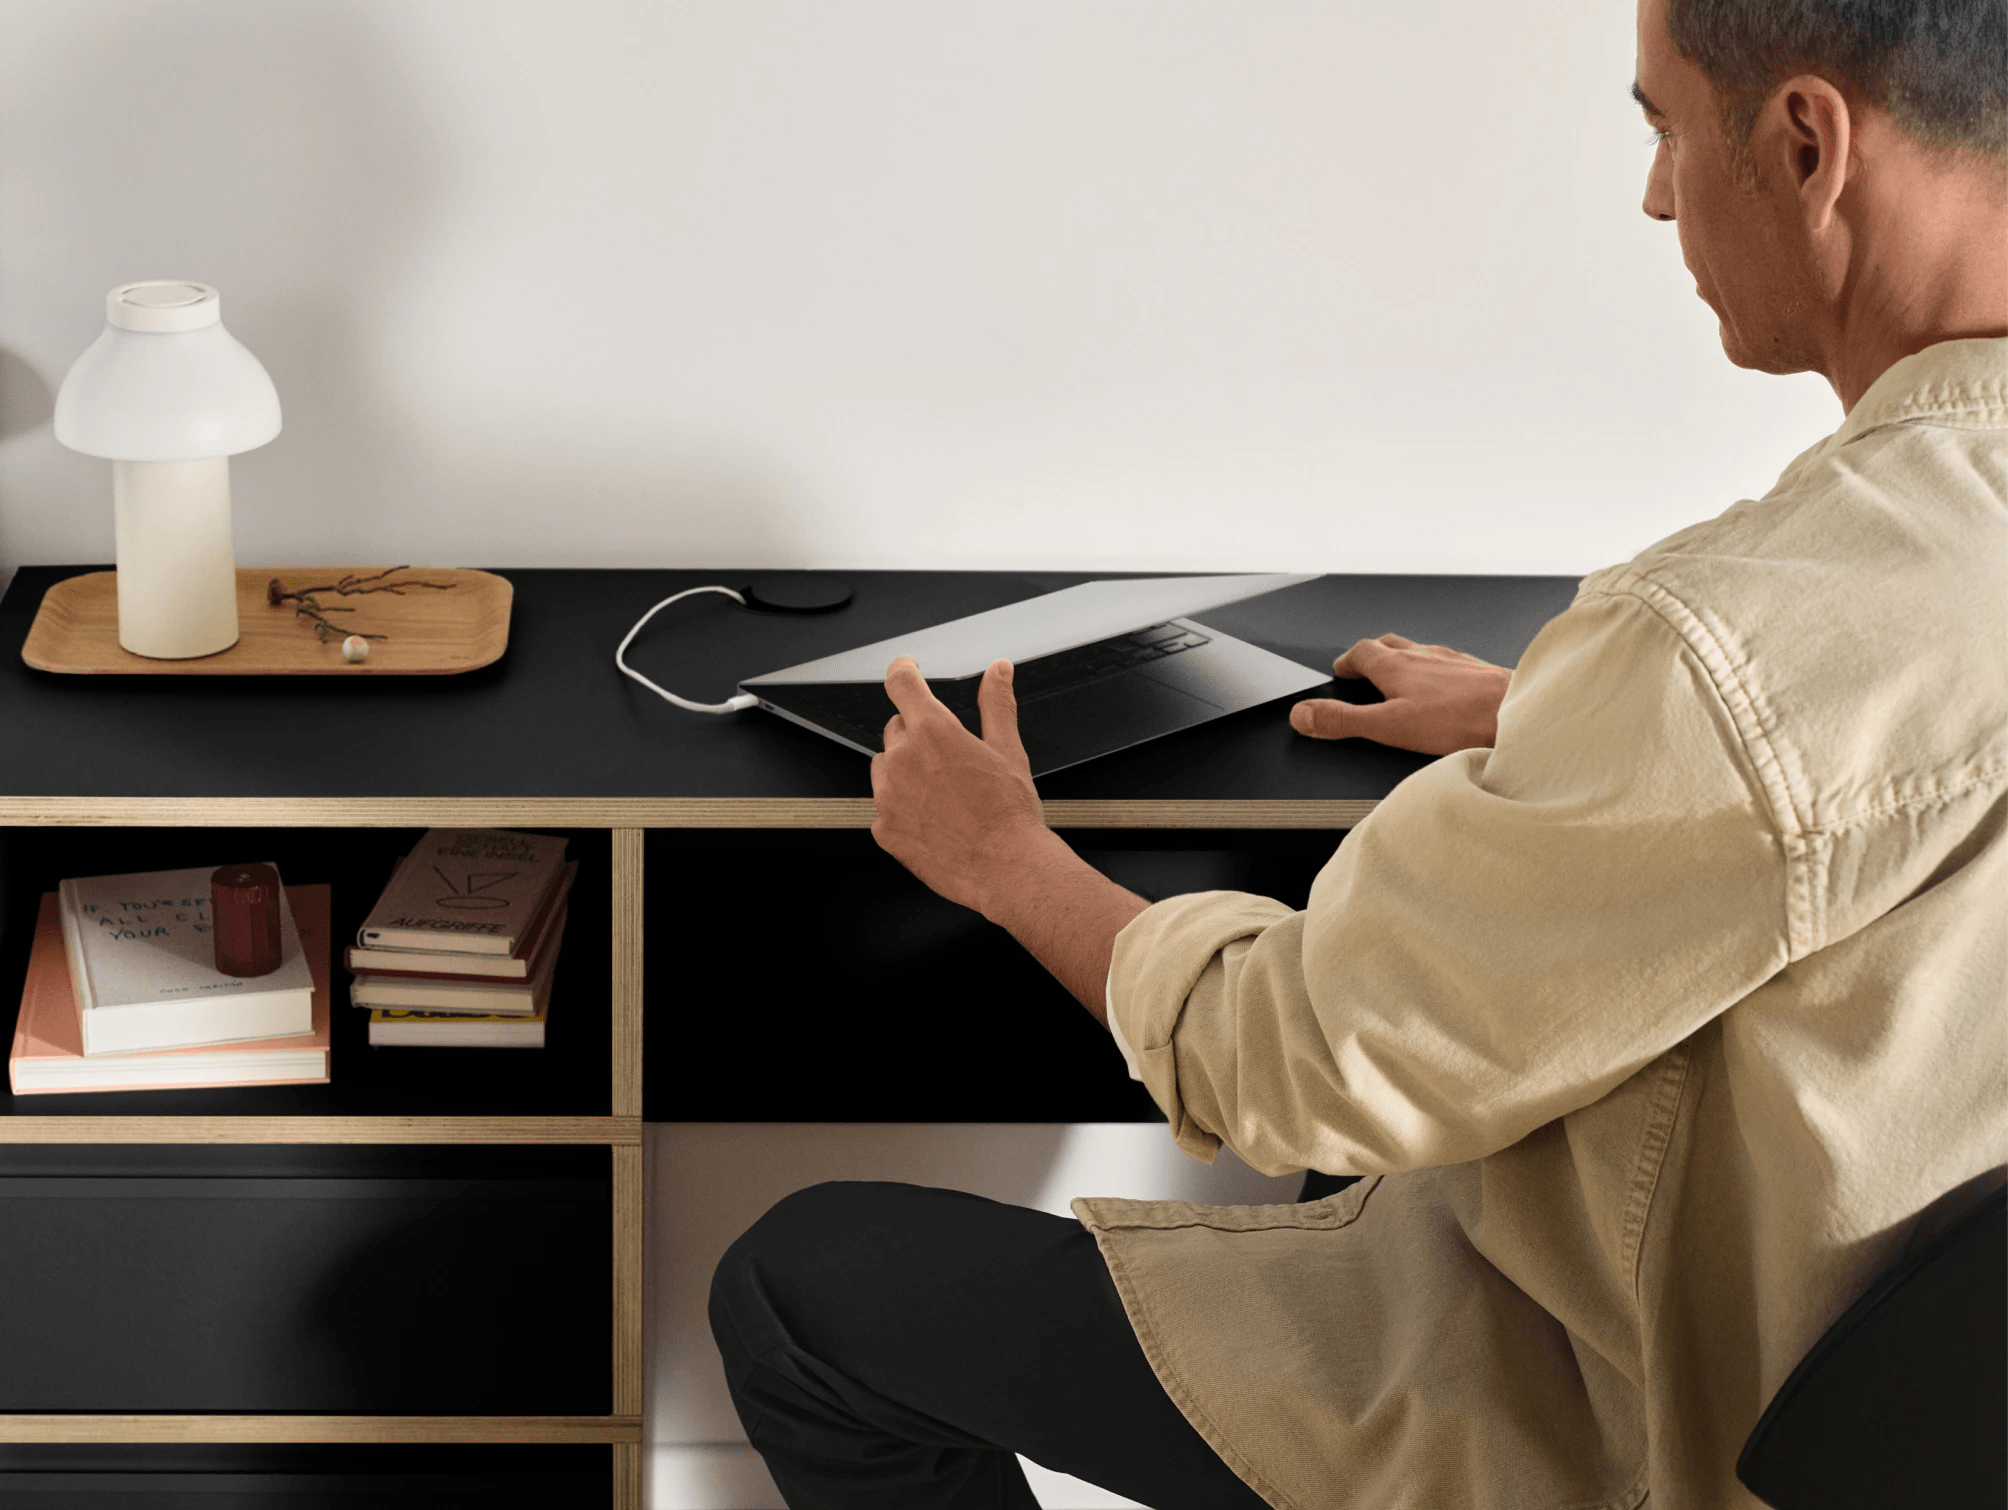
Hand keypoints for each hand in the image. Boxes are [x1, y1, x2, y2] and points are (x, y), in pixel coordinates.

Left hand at [870, 655, 1052, 916]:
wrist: (1006, 868)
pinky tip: (933, 819)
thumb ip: (996, 703)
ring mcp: (887, 796)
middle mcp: (903, 759)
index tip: (906, 669)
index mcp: (933, 732)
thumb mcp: (1008, 750)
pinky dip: (902, 807)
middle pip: (896, 728)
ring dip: (905, 771)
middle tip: (950, 760)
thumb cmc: (1009, 814)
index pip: (901, 683)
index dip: (903, 670)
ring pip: (885, 767)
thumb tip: (998, 671)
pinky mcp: (883, 828)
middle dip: (918, 735)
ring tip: (943, 794)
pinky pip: (884, 806)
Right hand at [1289, 633, 1511, 754]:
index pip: (1362, 651)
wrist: (1518, 713)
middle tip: (1365, 667)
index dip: (1348, 661)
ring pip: (1421, 652)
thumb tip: (1302, 715)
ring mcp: (1454, 661)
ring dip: (1406, 661)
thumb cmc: (1461, 719)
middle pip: (1390, 645)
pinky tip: (1446, 689)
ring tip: (1401, 676)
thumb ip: (1343, 720)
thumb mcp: (1388, 726)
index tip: (1341, 670)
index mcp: (1397, 666)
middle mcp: (1424, 656)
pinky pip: (1449, 664)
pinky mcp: (1478, 671)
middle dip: (1374, 655)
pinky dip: (1437, 672)